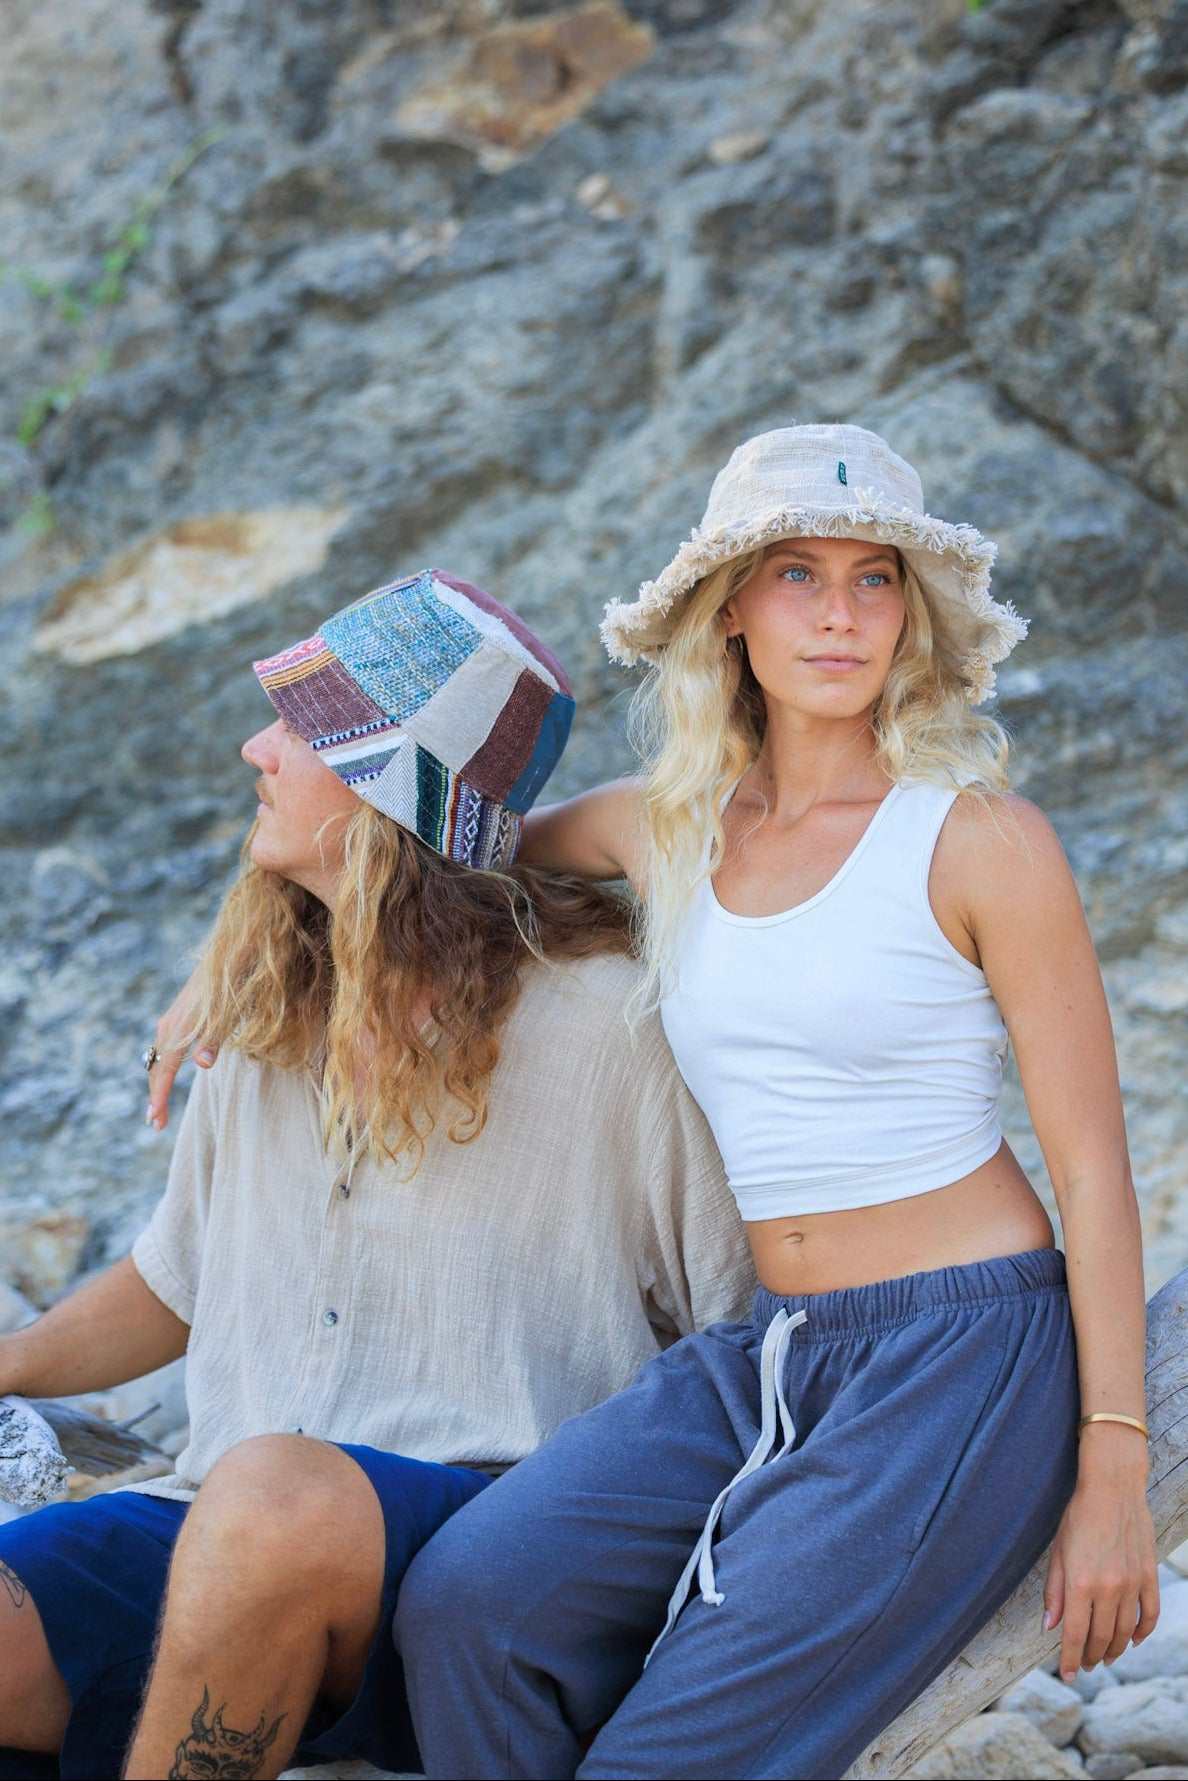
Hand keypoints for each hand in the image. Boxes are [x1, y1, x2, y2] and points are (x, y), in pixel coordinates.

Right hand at [146, 964, 215, 1130]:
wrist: (231, 951)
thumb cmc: (232, 985)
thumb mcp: (226, 1014)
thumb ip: (214, 1040)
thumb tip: (203, 1066)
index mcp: (178, 1029)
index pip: (164, 1071)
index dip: (160, 1097)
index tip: (155, 1122)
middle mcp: (170, 1025)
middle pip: (156, 1067)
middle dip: (155, 1095)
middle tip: (155, 1123)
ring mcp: (173, 1018)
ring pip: (158, 1056)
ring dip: (157, 1081)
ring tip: (159, 1104)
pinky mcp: (180, 1013)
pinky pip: (165, 1046)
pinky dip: (163, 1065)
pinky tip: (168, 1071)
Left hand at [1042, 1449, 1158, 1681]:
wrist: (1113, 1488)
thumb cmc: (1078, 1517)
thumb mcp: (1057, 1551)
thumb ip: (1053, 1592)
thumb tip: (1050, 1627)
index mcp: (1080, 1583)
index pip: (1073, 1634)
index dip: (1068, 1659)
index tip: (1066, 1675)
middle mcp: (1107, 1589)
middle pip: (1099, 1638)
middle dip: (1089, 1656)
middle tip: (1083, 1664)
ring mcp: (1132, 1584)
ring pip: (1125, 1632)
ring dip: (1114, 1650)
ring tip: (1103, 1657)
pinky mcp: (1149, 1576)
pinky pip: (1149, 1615)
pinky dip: (1142, 1633)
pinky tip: (1133, 1640)